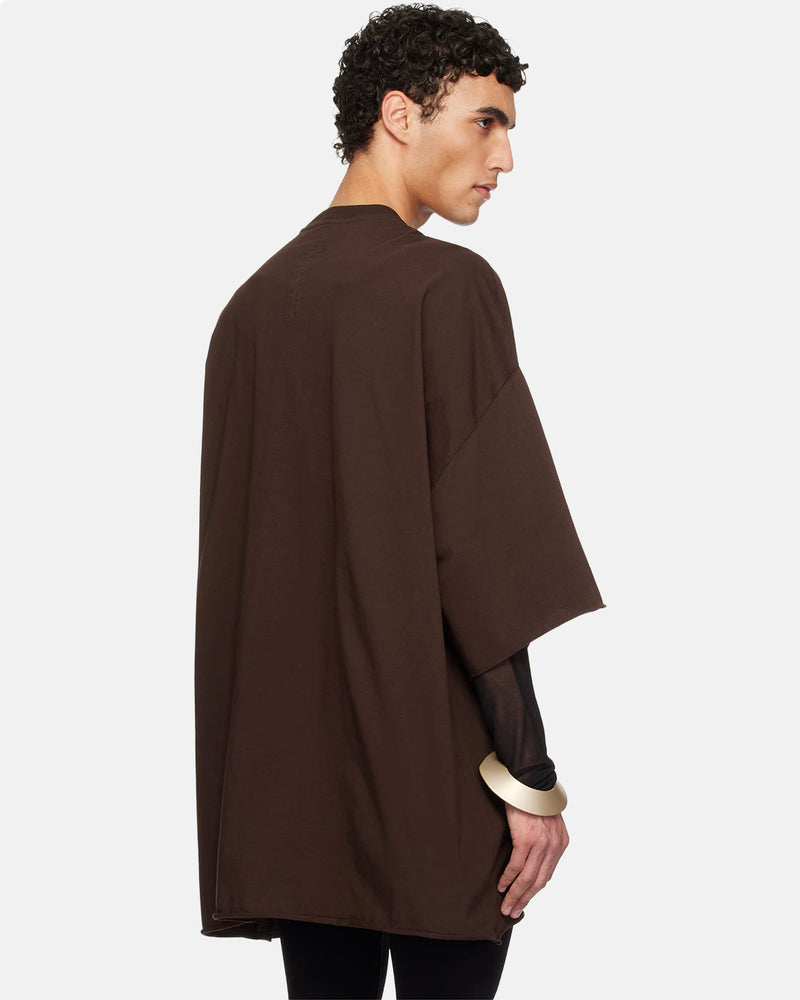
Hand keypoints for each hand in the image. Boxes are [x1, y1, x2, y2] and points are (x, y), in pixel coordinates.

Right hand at [498, 801, 568, 917]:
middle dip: (525, 899)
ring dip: (515, 895)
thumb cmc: (533, 797)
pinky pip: (516, 866)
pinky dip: (508, 879)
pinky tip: (501, 886)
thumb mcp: (546, 820)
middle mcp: (554, 846)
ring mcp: (541, 844)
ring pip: (527, 879)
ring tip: (505, 907)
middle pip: (538, 882)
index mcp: (561, 843)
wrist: (529, 779)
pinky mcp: (526, 839)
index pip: (547, 874)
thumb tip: (533, 854)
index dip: (534, 890)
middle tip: (512, 912)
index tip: (524, 900)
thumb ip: (544, 839)